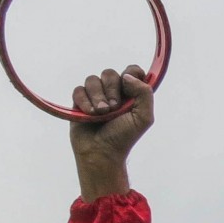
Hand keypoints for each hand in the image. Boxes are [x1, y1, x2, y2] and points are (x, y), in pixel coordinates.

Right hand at [69, 65, 154, 200]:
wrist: (101, 152)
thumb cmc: (124, 137)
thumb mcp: (143, 117)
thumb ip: (144, 93)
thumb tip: (127, 76)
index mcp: (131, 94)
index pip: (132, 71)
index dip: (131, 75)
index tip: (129, 88)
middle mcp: (114, 92)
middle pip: (110, 73)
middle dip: (112, 90)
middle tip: (114, 108)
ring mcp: (96, 96)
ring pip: (92, 80)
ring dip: (97, 97)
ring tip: (101, 114)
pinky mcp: (80, 101)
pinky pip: (79, 90)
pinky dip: (84, 102)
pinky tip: (89, 115)